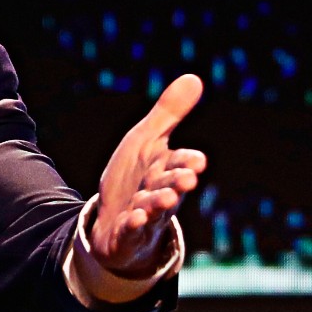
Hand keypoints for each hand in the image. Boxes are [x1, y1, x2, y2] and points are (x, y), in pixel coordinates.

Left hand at [90, 74, 207, 276]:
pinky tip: (132, 219)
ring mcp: (145, 216)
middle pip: (171, 186)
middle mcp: (159, 193)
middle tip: (187, 178)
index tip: (196, 159)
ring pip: (154, 210)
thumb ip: (169, 114)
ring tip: (164, 198)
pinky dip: (133, 225)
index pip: (179, 163)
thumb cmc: (135, 178)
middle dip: (178, 182)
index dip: (187, 162)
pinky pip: (131, 230)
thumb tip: (194, 77)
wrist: (114, 220)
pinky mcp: (127, 233)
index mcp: (165, 169)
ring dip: (158, 204)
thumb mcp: (147, 140)